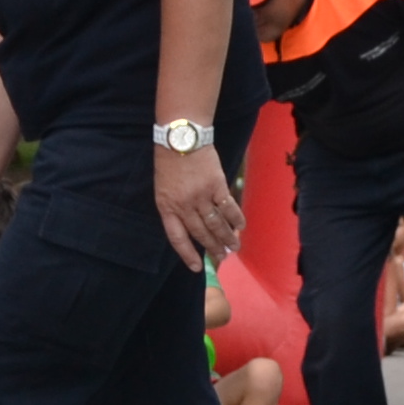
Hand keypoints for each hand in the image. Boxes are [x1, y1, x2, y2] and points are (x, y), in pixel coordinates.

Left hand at [154, 142, 239, 267]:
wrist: (181, 137)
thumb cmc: (169, 161)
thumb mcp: (163, 187)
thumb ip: (174, 206)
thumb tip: (191, 225)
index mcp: (166, 206)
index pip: (177, 237)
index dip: (187, 254)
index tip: (197, 267)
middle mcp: (184, 205)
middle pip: (200, 233)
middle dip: (212, 248)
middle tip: (222, 258)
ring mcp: (201, 196)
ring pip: (216, 224)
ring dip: (226, 237)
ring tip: (233, 247)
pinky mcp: (216, 185)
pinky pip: (228, 207)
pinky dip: (236, 218)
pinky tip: (241, 227)